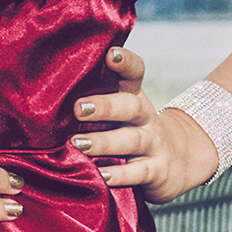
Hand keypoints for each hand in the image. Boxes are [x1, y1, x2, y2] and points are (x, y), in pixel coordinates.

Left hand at [69, 43, 231, 202]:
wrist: (180, 160)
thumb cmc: (134, 131)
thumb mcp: (123, 111)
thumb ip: (98, 99)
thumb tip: (52, 88)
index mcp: (134, 97)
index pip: (134, 73)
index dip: (125, 62)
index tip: (110, 54)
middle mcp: (145, 118)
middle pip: (130, 106)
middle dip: (105, 106)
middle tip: (78, 108)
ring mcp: (153, 144)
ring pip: (130, 140)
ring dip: (103, 142)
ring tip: (78, 143)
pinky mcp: (156, 171)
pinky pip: (137, 173)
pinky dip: (119, 174)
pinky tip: (101, 176)